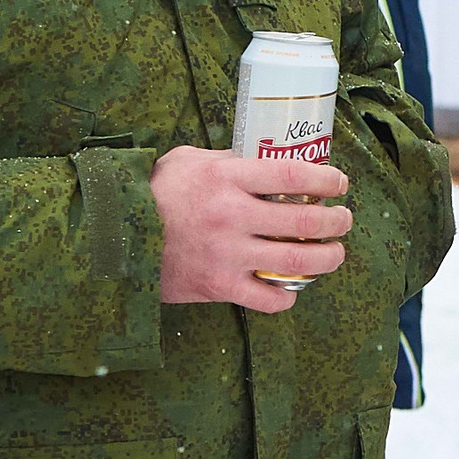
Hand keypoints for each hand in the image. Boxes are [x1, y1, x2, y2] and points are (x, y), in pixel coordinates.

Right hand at [151, 146, 351, 314]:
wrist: (114, 236)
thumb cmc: (153, 192)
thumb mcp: (188, 160)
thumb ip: (227, 159)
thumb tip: (263, 160)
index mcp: (226, 177)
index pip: (291, 173)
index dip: (326, 178)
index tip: (340, 183)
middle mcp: (232, 215)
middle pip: (304, 220)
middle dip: (337, 222)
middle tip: (344, 220)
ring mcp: (227, 254)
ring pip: (296, 261)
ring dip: (327, 258)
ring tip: (334, 253)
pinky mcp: (218, 286)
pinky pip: (266, 299)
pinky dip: (286, 297)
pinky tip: (291, 290)